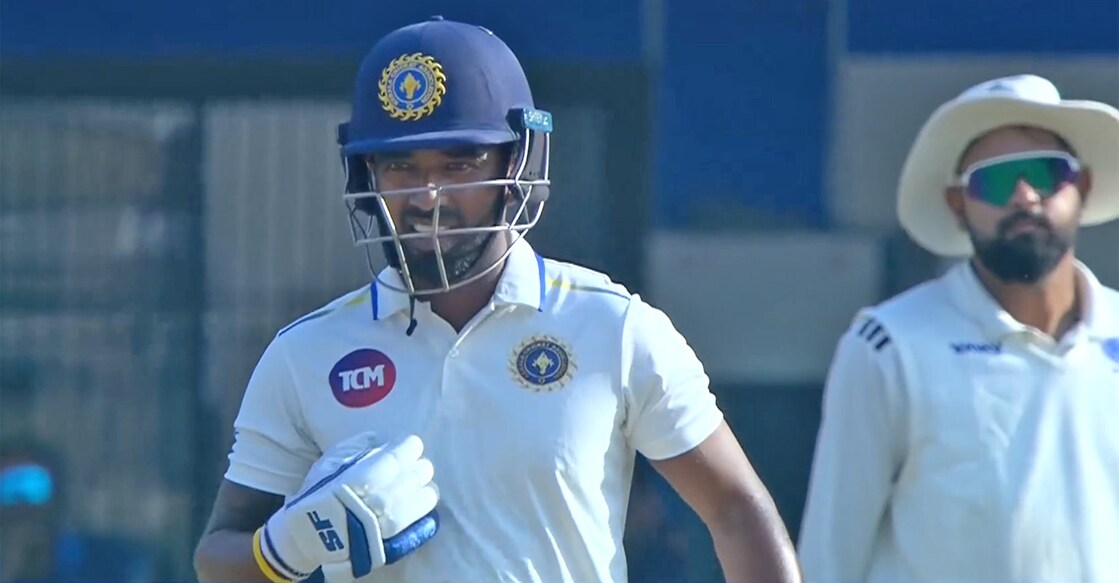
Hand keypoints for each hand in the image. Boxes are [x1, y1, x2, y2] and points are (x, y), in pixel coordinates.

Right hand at [255, 433, 439, 581]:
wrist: (308, 537)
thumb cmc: (318, 493)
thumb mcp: (330, 461)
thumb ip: (358, 446)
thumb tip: (382, 439)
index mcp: (363, 476)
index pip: (399, 455)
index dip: (409, 446)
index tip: (410, 443)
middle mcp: (380, 498)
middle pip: (416, 474)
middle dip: (418, 465)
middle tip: (415, 462)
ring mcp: (389, 521)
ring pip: (423, 498)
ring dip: (425, 486)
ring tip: (421, 482)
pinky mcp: (393, 540)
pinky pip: (419, 520)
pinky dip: (423, 507)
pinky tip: (421, 501)